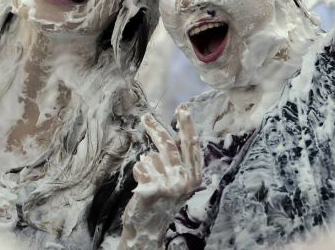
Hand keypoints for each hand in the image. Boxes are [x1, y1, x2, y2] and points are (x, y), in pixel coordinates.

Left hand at [120, 107, 202, 247]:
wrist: (149, 227)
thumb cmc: (162, 200)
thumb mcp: (176, 181)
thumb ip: (177, 161)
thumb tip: (168, 138)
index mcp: (195, 177)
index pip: (192, 145)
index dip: (187, 125)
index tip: (183, 107)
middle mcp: (186, 181)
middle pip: (170, 145)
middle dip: (157, 129)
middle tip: (145, 116)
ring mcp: (170, 186)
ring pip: (151, 157)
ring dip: (146, 162)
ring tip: (147, 176)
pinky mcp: (154, 190)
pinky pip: (141, 167)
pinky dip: (139, 172)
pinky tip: (142, 186)